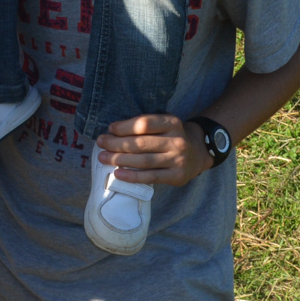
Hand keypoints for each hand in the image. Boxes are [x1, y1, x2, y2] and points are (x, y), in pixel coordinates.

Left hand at [94, 115, 209, 187]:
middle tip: (101, 143)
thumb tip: (112, 131)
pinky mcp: (176, 176)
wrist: (198, 153)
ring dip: (120, 160)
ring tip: (103, 158)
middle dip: (116, 144)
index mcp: (172, 123)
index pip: (144, 124)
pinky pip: (150, 177)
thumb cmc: (172, 136)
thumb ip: (145, 125)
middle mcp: (176, 141)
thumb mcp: (164, 123)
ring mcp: (177, 160)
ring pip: (143, 161)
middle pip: (141, 143)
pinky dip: (132, 176)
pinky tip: (117, 174)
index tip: (110, 129)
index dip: (124, 127)